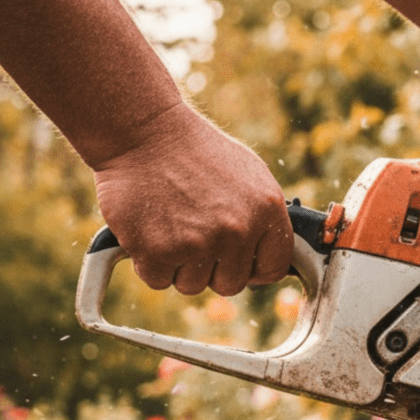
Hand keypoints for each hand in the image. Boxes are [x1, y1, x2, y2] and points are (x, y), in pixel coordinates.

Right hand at [93, 103, 292, 295]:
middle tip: (196, 239)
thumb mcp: (250, 174)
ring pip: (192, 285)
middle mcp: (237, 231)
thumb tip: (267, 253)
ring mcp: (198, 243)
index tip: (241, 265)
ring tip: (172, 227)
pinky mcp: (158, 251)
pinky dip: (150, 263)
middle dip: (213, 269)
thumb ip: (264, 216)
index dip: (254, 270)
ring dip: (180, 265)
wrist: (146, 133)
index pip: (273, 267)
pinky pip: (159, 279)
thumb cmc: (197, 152)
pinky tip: (151, 230)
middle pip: (230, 284)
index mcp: (267, 211)